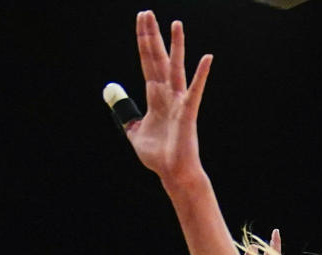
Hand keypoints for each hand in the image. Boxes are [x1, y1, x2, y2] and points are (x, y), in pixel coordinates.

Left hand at [121, 11, 211, 190]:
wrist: (171, 172)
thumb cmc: (158, 155)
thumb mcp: (135, 134)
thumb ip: (126, 116)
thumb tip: (115, 101)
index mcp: (155, 97)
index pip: (147, 63)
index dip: (143, 42)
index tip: (141, 21)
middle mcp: (167, 94)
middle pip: (157, 59)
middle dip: (151, 36)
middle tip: (146, 13)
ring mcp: (178, 101)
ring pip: (176, 68)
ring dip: (176, 46)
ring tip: (175, 24)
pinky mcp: (187, 112)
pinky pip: (195, 90)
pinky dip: (201, 74)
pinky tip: (206, 57)